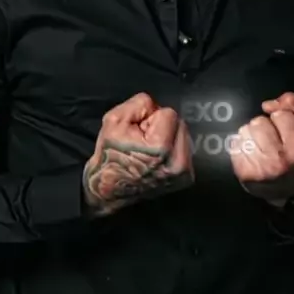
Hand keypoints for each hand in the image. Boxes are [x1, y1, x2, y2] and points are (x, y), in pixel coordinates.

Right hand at [83, 92, 193, 215]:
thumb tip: (155, 105)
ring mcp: (183, 173)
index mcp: (161, 148)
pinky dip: (173, 149)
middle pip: (180, 123)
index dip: (151, 118)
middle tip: (144, 140)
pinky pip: (185, 149)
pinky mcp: (185, 179)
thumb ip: (139, 104)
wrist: (108, 189)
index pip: (169, 113)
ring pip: (184, 135)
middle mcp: (177, 162)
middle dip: (162, 126)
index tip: (139, 131)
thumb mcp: (114, 120)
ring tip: (150, 149)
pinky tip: (157, 158)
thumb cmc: (110, 155)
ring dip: (169, 137)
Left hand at [230, 92, 293, 204]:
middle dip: (265, 126)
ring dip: (252, 135)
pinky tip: (253, 154)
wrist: (289, 189)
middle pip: (259, 121)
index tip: (285, 130)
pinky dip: (242, 145)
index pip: (281, 114)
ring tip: (262, 147)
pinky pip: (235, 143)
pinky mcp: (244, 172)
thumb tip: (268, 105)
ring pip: (245, 130)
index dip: (282, 118)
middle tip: (273, 140)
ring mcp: (260, 167)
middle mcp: (279, 160)